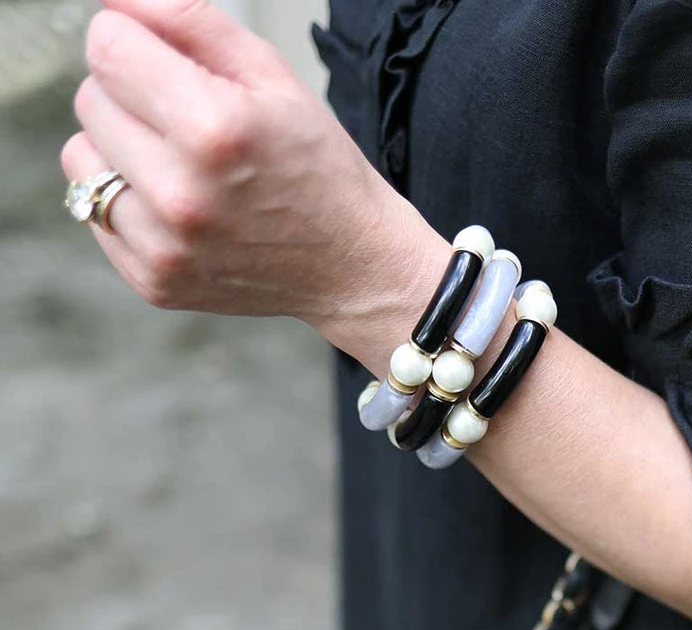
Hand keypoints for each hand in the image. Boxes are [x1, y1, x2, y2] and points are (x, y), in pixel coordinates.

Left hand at [60, 0, 418, 323]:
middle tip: (188, 125)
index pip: (106, 46)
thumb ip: (189, 21)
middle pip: (89, 100)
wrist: (352, 265)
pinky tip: (180, 211)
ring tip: (180, 170)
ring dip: (119, 152)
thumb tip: (118, 1)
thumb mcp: (273, 77)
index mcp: (212, 128)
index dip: (135, 43)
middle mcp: (181, 193)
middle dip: (130, 98)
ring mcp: (164, 246)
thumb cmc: (318, 170)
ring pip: (81, 159)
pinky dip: (129, 204)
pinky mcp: (155, 281)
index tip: (168, 65)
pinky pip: (97, 216)